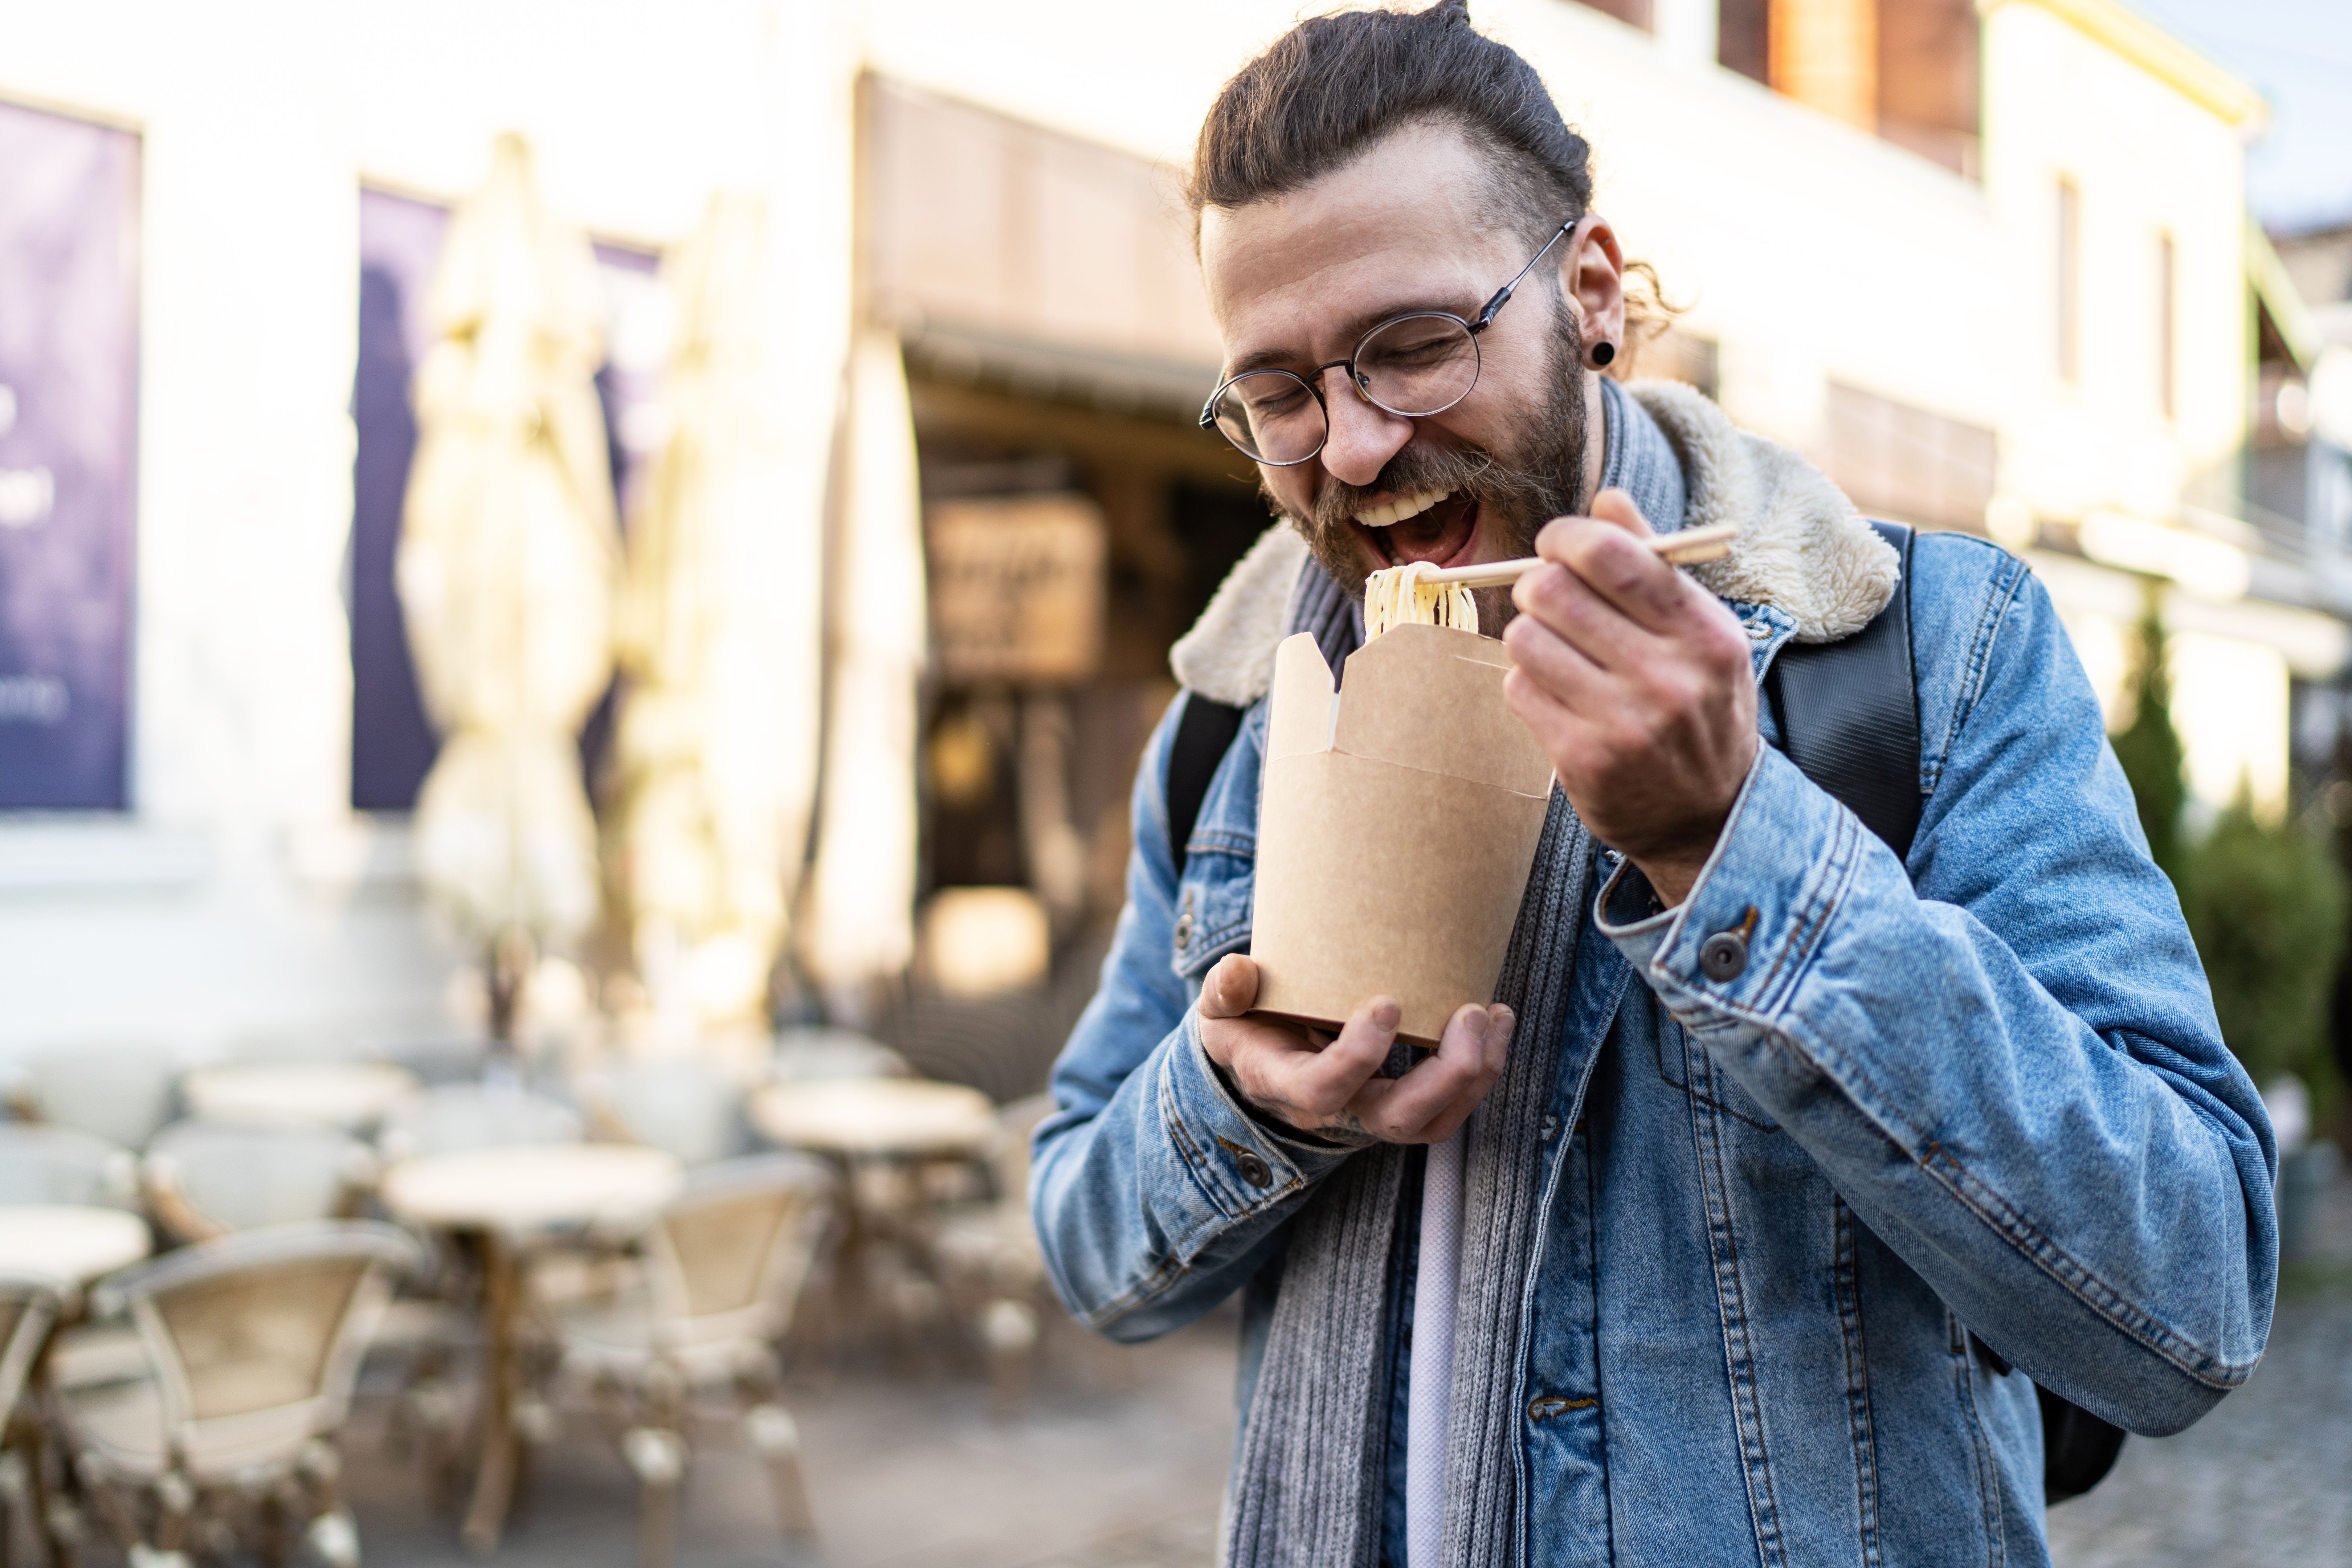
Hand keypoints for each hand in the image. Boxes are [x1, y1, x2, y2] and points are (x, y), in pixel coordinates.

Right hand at [1196, 954, 1513, 1143]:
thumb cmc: (1246, 1026)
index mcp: (1287, 1083)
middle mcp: (1337, 1111)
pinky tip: (1497, 1021)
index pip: (1323, 1089)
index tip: (1386, 1003)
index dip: (1356, 1057)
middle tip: (1469, 1014)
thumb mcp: (1222, 1010)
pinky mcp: (1403, 1102)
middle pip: (1397, 1119)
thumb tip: (1237, 970)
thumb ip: (1225, 991)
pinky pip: (1449, 1107)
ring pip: (1433, 1122)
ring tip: (1494, 1016)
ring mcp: (1373, 1112)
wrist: (1262, 1061)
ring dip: (1475, 1076)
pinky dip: (1482, 1070)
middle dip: (1444, 1075)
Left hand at [1502, 488, 1757, 905]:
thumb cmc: (1700, 708)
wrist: (1711, 817)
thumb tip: (1606, 499)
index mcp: (1705, 633)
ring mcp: (1625, 723)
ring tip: (1556, 650)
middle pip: (1554, 591)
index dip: (1565, 537)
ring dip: (1529, 636)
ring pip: (1525, 638)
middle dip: (1537, 585)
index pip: (1611, 555)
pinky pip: (1519, 689)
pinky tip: (1557, 695)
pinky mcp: (1584, 760)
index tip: (1555, 545)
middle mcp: (1669, 677)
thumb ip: (1655, 563)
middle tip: (1546, 597)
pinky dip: (1527, 684)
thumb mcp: (1701, 634)